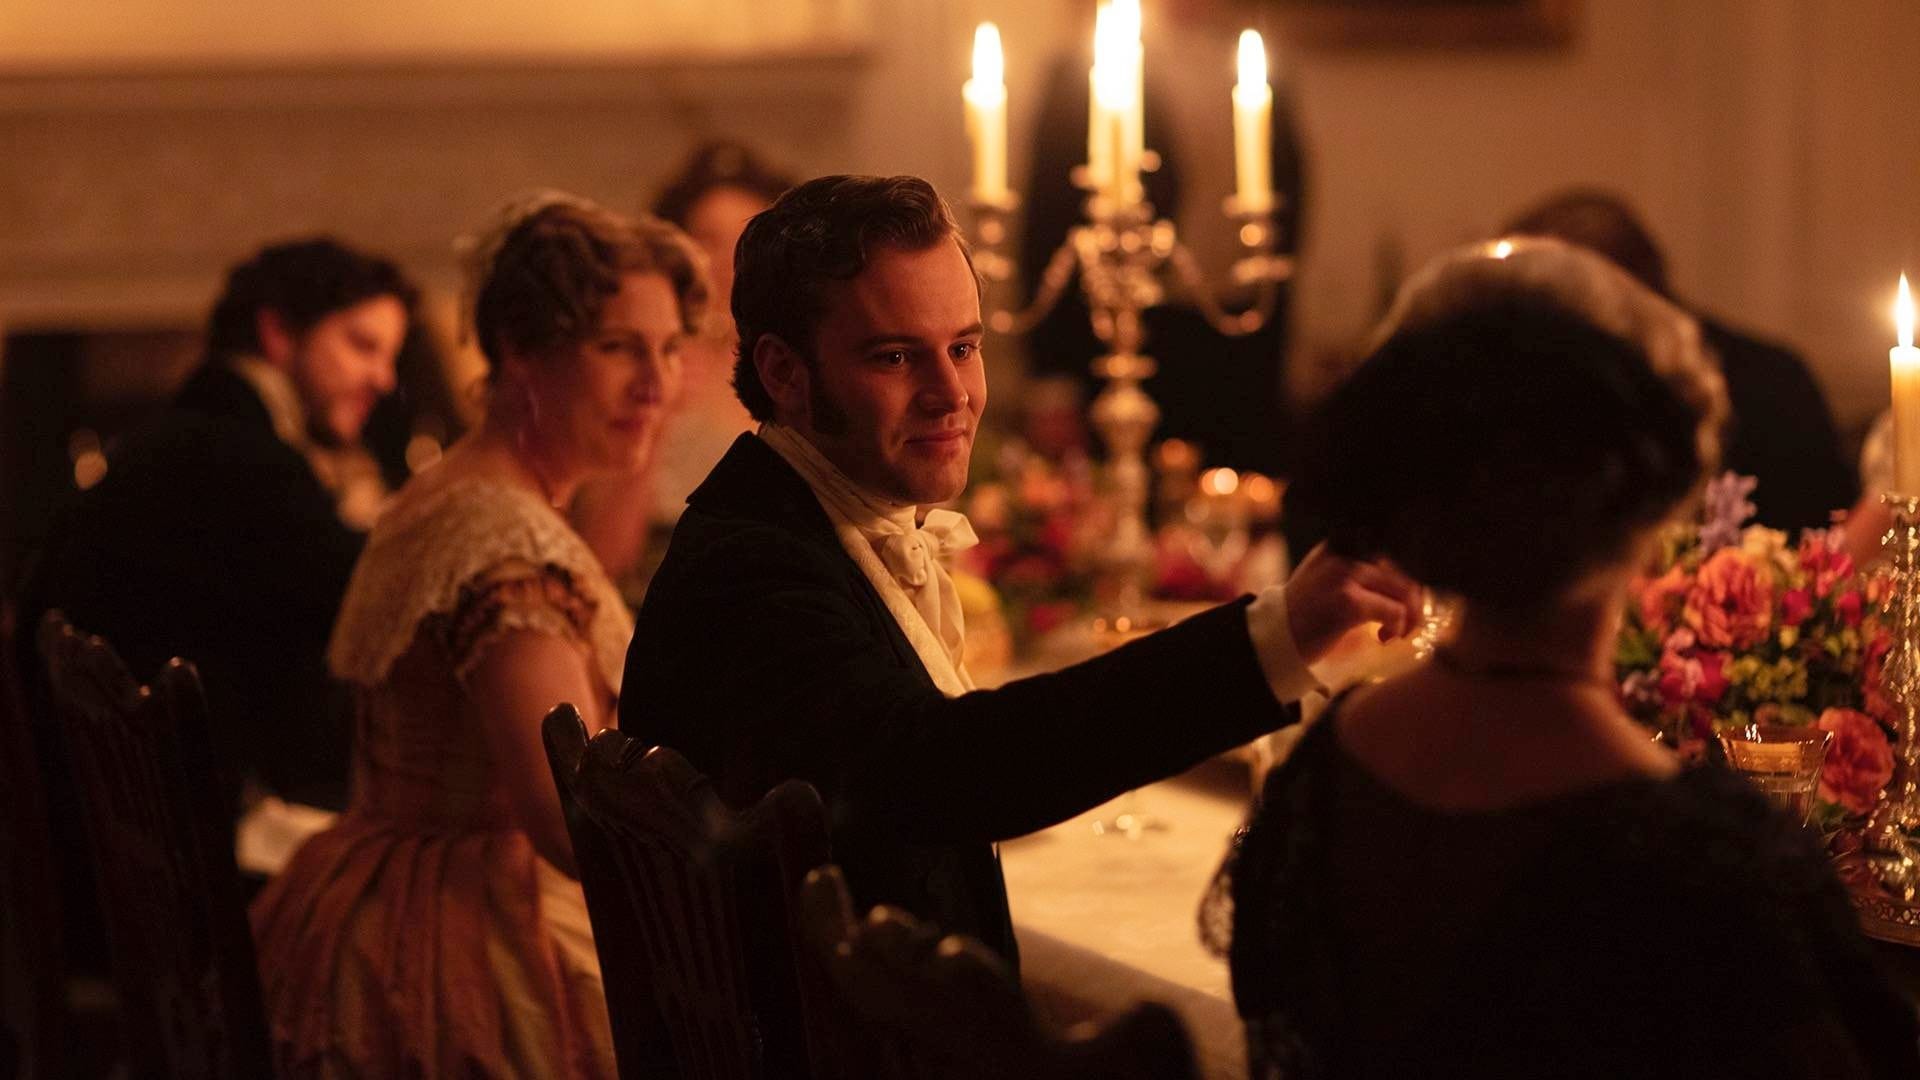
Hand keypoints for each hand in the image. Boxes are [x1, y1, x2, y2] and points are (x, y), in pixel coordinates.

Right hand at [1283, 542, 1422, 663]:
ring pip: (1404, 591)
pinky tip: (1382, 638)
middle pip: (1404, 572)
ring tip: (1394, 633)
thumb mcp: (1325, 579)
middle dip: (1413, 602)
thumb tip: (1407, 582)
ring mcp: (1345, 576)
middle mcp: (1343, 554)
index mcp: (1339, 545)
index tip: (1404, 604)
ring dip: (1409, 616)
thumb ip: (1357, 573)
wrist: (1274, 638)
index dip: (1406, 581)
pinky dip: (1397, 628)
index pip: (1392, 555)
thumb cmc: (1304, 616)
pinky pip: (1395, 612)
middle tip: (1405, 626)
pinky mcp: (1349, 602)